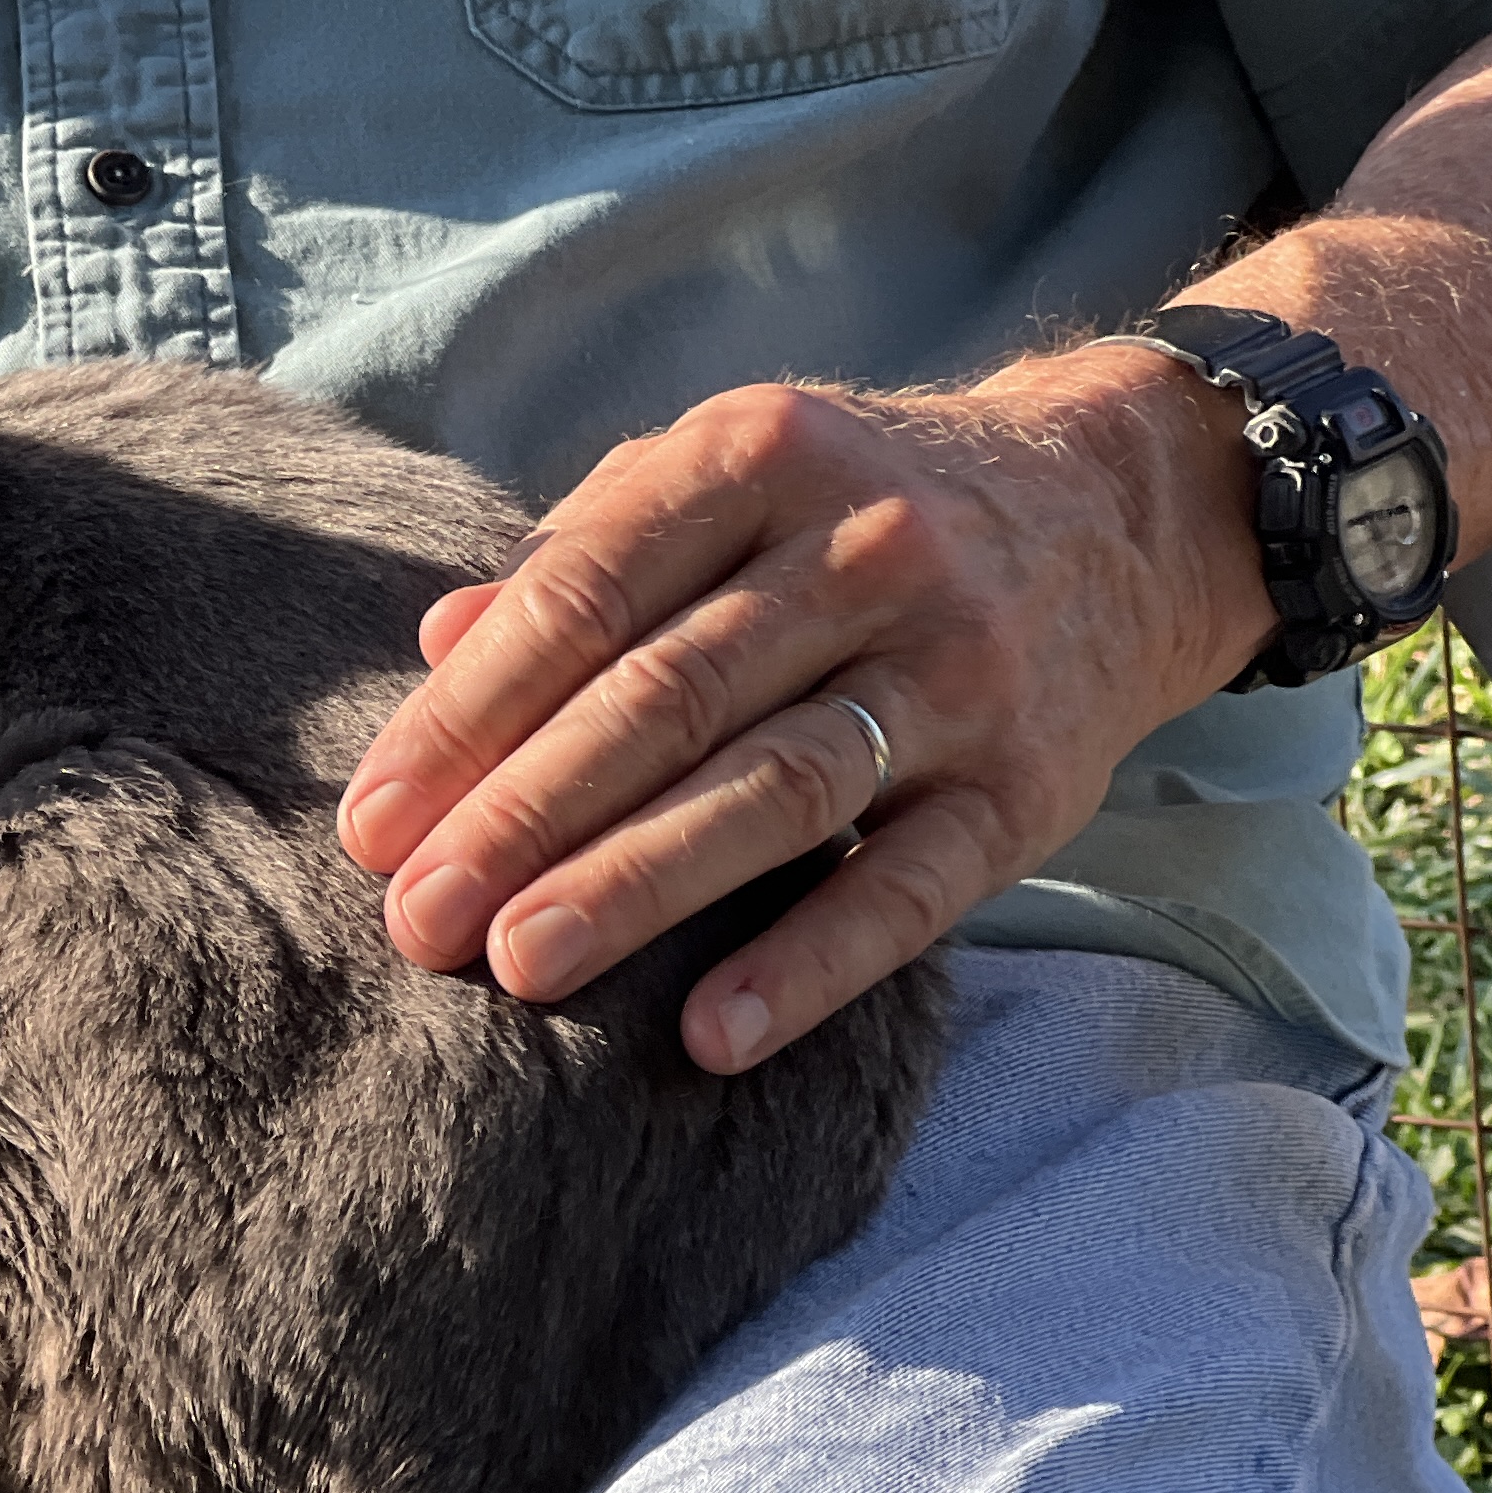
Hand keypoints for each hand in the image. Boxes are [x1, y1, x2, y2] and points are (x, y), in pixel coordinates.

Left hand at [336, 353, 1277, 1069]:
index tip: (372, 822)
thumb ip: (582, 559)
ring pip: (776, 787)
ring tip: (520, 966)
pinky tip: (713, 1035)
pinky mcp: (1030, 789)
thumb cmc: (854, 515)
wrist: (1119, 507)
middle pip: (666, 697)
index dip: (468, 716)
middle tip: (415, 916)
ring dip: (639, 884)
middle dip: (524, 815)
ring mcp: (957, 670)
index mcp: (759, 457)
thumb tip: (437, 643)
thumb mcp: (726, 485)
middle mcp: (866, 551)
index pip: (585, 594)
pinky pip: (913, 889)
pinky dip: (811, 964)